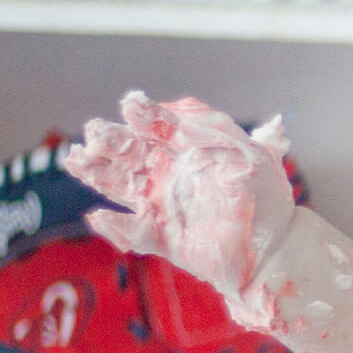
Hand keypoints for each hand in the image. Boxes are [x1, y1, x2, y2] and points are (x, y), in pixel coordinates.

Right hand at [63, 91, 297, 298]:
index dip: (142, 115)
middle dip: (109, 141)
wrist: (276, 247)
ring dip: (97, 174)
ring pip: (120, 186)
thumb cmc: (265, 197)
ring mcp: (162, 205)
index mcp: (188, 151)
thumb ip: (209, 129)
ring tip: (76, 160)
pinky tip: (99, 216)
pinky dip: (116, 226)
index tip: (131, 106)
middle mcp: (168, 175)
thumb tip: (167, 107)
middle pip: (127, 153)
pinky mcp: (163, 238)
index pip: (155, 127)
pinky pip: (133, 232)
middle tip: (95, 134)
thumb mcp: (246, 152)